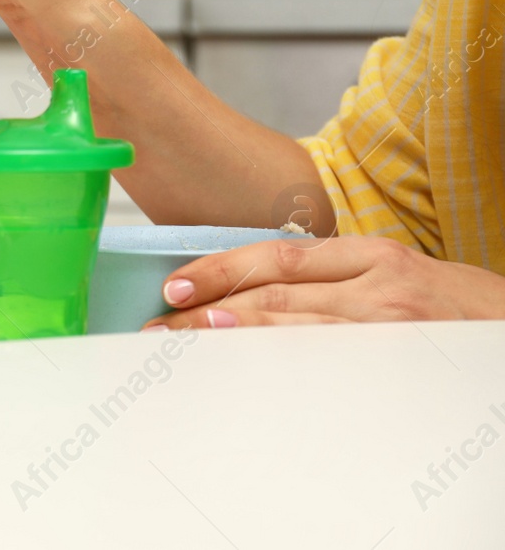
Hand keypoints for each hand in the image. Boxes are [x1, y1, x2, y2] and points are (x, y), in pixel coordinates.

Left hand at [142, 235, 504, 328]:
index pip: (275, 258)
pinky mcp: (400, 354)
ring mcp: (388, 321)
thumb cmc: (461, 307)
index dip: (220, 269)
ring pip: (291, 326)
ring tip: (184, 342)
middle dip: (208, 308)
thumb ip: (339, 277)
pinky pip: (326, 360)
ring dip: (229, 334)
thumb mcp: (401, 274)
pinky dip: (279, 362)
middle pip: (271, 293)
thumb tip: (262, 290)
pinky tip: (244, 367)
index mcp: (370, 254)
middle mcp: (376, 281)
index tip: (176, 284)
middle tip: (161, 323)